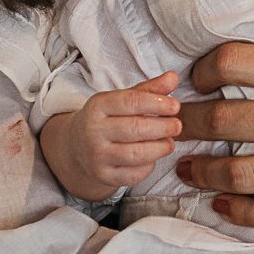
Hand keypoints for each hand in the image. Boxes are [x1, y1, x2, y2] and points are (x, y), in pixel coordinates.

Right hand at [46, 73, 179, 197]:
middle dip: (162, 127)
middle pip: (135, 129)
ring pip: (136, 154)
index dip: (157, 103)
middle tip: (177, 125)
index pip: (130, 102)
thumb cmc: (107, 120)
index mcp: (98, 106)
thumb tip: (173, 77)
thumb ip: (149, 89)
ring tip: (169, 142)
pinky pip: (133, 174)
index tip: (175, 106)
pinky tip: (153, 157)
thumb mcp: (122, 100)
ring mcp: (97, 156)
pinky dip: (148, 167)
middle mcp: (93, 131)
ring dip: (159, 148)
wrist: (76, 148)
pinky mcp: (103, 176)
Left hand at [179, 15, 253, 230]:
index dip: (205, 68)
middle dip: (189, 121)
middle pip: (224, 120)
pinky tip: (221, 205)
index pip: (235, 64)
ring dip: (202, 171)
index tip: (199, 77)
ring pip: (239, 172)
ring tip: (186, 167)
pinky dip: (237, 212)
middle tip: (175, 123)